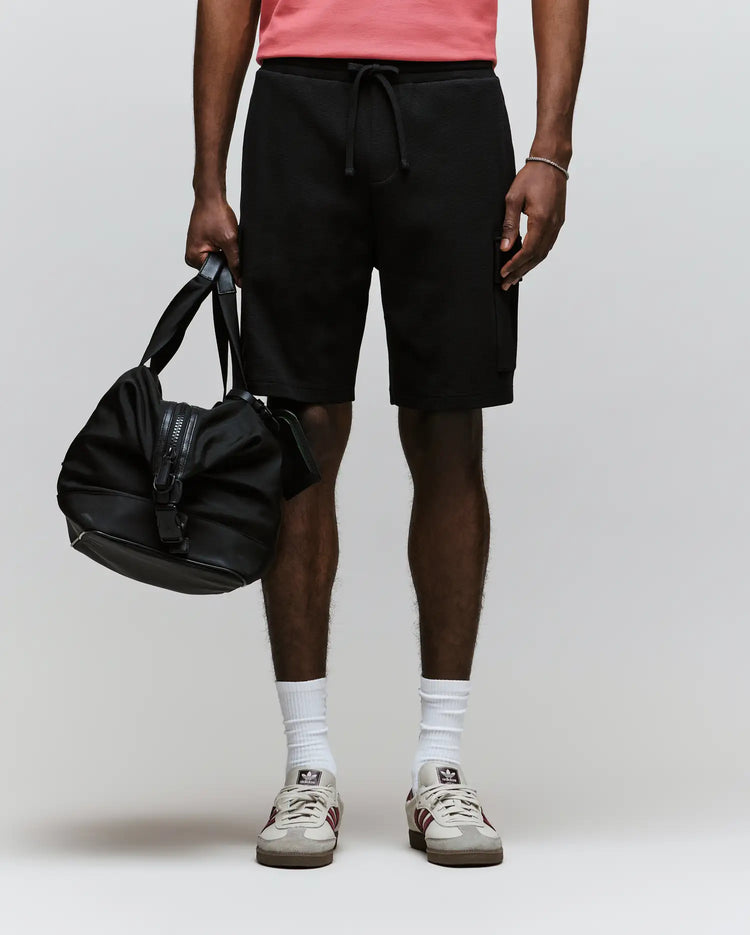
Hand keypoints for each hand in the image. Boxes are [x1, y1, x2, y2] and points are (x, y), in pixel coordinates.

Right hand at [185, 196, 241, 284]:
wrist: (210, 197)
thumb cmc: (215, 214)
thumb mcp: (229, 241)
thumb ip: (235, 262)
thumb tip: (239, 279)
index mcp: (194, 258)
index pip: (215, 274)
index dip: (228, 271)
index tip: (236, 263)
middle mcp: (192, 256)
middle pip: (216, 268)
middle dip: (227, 260)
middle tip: (228, 244)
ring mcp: (196, 250)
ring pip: (217, 261)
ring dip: (225, 253)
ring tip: (224, 239)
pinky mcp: (201, 245)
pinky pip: (215, 253)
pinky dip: (222, 248)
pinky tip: (223, 238)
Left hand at [499, 162, 566, 289]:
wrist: (552, 162)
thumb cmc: (531, 177)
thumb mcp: (513, 198)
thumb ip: (509, 225)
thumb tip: (504, 247)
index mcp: (541, 220)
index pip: (528, 250)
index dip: (515, 264)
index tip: (503, 273)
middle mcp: (552, 226)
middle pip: (536, 257)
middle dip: (520, 272)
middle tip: (506, 284)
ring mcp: (557, 225)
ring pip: (543, 253)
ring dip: (529, 267)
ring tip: (515, 278)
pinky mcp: (558, 222)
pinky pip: (547, 245)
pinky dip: (537, 257)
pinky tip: (527, 262)